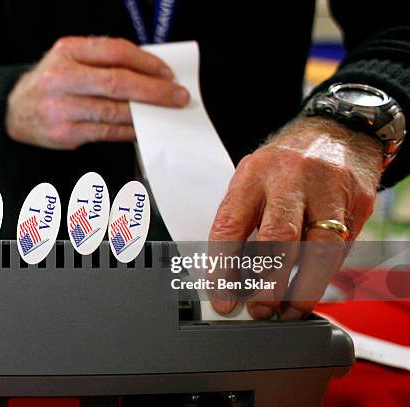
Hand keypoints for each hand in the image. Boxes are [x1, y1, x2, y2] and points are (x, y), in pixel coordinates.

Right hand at [6, 36, 189, 149]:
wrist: (13, 111)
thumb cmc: (49, 83)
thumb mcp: (69, 60)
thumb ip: (103, 62)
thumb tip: (149, 73)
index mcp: (67, 52)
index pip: (116, 52)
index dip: (147, 62)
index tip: (167, 73)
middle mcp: (62, 78)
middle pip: (118, 83)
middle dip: (154, 90)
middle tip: (177, 96)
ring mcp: (61, 108)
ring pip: (114, 111)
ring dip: (144, 113)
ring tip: (163, 113)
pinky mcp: (64, 133)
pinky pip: (106, 132)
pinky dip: (128, 130)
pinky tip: (141, 128)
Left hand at [209, 116, 382, 318]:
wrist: (336, 131)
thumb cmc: (286, 163)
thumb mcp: (253, 180)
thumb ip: (242, 222)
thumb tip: (231, 276)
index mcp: (253, 174)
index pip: (230, 227)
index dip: (223, 269)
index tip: (224, 298)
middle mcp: (290, 179)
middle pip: (277, 238)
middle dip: (267, 284)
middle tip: (260, 309)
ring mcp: (328, 189)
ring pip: (318, 249)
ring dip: (302, 289)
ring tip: (289, 309)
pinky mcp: (357, 202)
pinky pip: (341, 248)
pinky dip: (324, 275)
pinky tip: (310, 287)